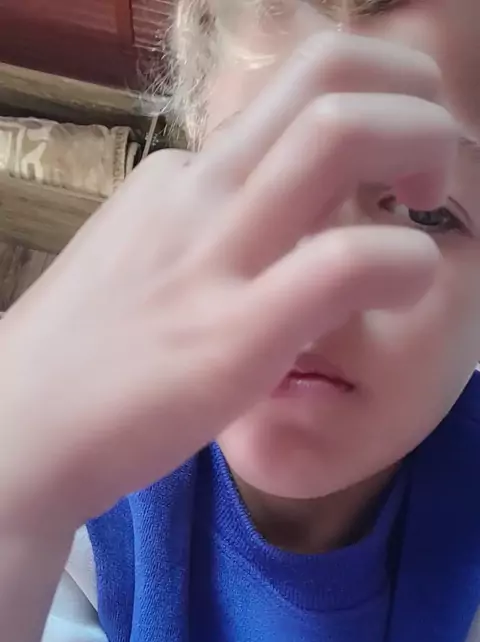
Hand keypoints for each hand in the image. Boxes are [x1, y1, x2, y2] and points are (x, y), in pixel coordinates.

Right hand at [0, 31, 456, 529]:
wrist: (14, 435)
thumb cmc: (83, 364)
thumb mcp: (145, 268)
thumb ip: (209, 239)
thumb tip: (277, 237)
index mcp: (179, 178)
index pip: (294, 98)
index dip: (367, 108)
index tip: (390, 171)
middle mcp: (196, 191)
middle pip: (325, 72)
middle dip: (411, 92)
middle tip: (428, 167)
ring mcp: (212, 256)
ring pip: (340, 132)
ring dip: (423, 142)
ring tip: (429, 201)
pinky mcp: (233, 334)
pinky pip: (347, 262)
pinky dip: (407, 262)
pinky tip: (406, 289)